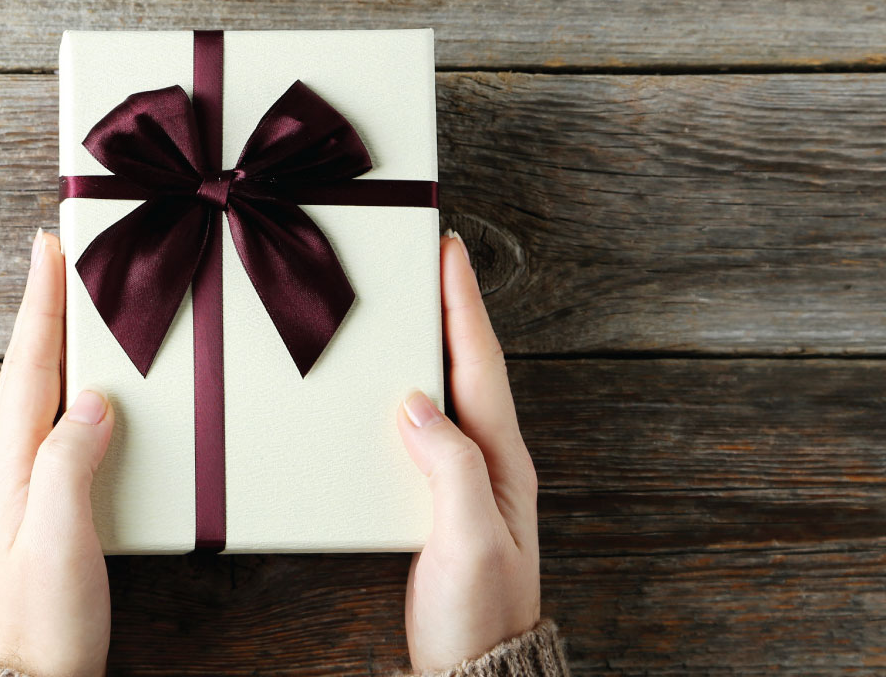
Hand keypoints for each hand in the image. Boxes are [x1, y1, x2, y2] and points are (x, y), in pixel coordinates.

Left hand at [0, 230, 112, 676]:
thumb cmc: (46, 618)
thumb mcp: (59, 534)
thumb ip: (71, 461)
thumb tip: (94, 400)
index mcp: (12, 465)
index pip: (29, 366)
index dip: (40, 305)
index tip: (48, 248)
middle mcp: (15, 469)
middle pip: (32, 372)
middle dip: (49, 312)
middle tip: (65, 261)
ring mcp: (32, 490)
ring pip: (47, 398)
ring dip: (63, 349)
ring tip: (82, 310)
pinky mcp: (55, 512)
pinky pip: (65, 432)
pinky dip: (79, 396)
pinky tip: (98, 396)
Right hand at [398, 231, 541, 671]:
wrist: (477, 674)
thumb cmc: (479, 615)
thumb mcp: (467, 539)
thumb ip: (448, 467)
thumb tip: (416, 404)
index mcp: (501, 461)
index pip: (480, 364)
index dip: (463, 305)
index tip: (448, 252)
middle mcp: (489, 463)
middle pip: (467, 368)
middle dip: (448, 311)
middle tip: (423, 264)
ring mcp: (466, 483)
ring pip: (447, 395)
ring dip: (428, 349)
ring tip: (401, 313)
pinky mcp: (438, 505)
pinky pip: (424, 432)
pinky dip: (406, 397)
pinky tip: (384, 395)